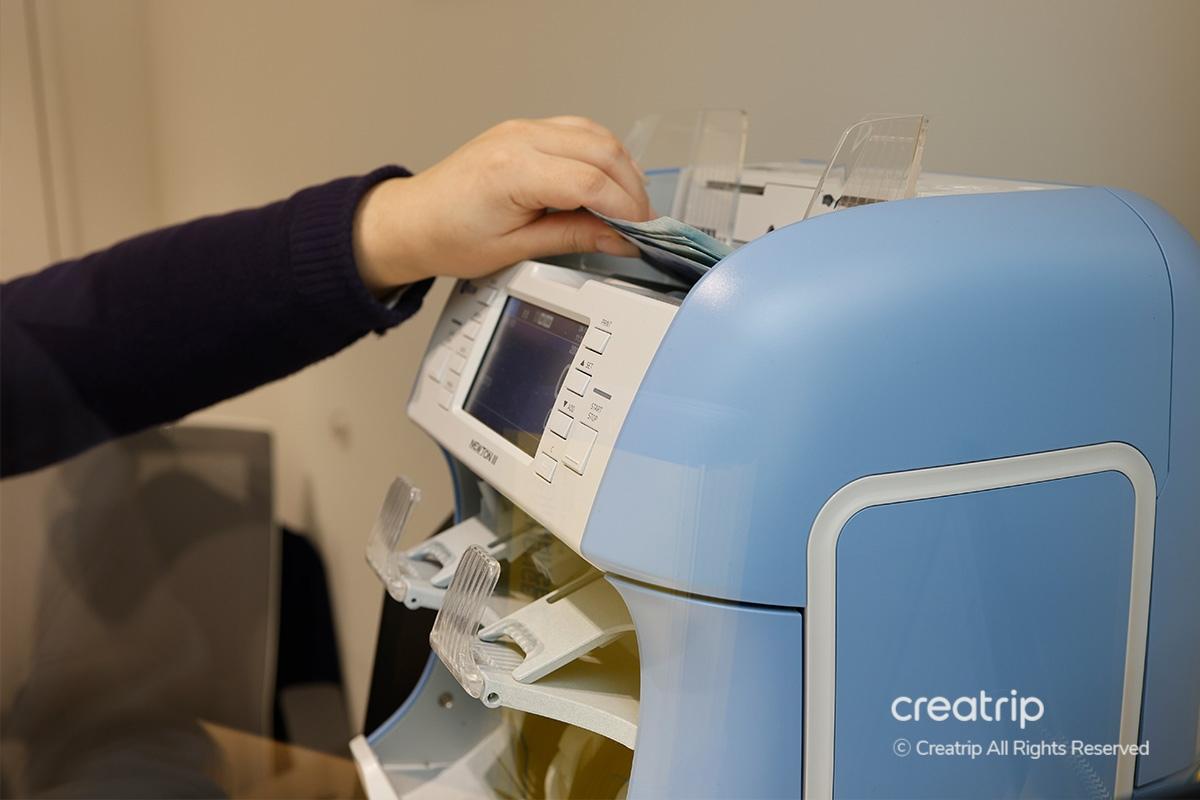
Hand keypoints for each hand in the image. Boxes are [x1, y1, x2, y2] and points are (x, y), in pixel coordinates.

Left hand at [353, 116, 651, 291]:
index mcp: (512, 171)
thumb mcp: (515, 249)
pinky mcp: (525, 129)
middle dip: (631, 189)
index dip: (624, 208)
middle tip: (643, 224)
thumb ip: (572, 237)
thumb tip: (618, 238)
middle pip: (601, 151)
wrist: (414, 220)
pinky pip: (578, 131)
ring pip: (596, 135)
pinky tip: (609, 181)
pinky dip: (602, 154)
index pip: (589, 181)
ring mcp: (523, 128)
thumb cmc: (450, 237)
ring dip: (622, 168)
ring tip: (630, 206)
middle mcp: (520, 139)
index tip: (641, 232)